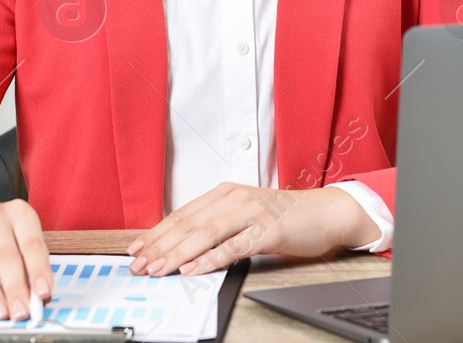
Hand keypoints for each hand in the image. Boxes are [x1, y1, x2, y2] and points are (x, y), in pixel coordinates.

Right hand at [0, 199, 52, 321]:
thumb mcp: (18, 246)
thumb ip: (28, 271)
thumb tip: (38, 301)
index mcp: (19, 213)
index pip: (32, 244)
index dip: (38, 271)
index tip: (42, 294)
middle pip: (5, 255)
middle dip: (15, 288)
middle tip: (21, 311)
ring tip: (0, 313)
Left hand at [126, 183, 379, 276]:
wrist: (327, 213)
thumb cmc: (286, 216)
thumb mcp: (245, 215)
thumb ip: (218, 226)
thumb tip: (183, 247)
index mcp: (225, 193)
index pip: (182, 214)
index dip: (156, 232)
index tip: (135, 249)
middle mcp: (235, 199)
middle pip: (188, 223)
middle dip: (159, 245)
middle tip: (138, 264)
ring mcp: (252, 213)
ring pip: (206, 233)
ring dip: (177, 253)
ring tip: (157, 268)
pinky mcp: (268, 230)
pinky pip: (234, 246)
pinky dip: (210, 258)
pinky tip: (193, 268)